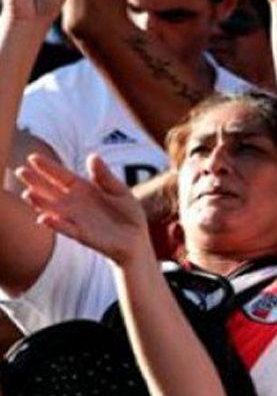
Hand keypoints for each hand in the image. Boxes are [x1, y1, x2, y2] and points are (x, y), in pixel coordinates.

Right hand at [16, 154, 149, 265]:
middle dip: (36, 181)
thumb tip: (93, 156)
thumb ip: (105, 176)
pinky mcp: (82, 235)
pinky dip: (56, 224)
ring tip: (28, 194)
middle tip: (21, 171)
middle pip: (51, 190)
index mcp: (83, 188)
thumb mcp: (119, 190)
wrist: (136, 239)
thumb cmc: (127, 213)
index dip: (48, 167)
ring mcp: (75, 219)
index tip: (33, 157)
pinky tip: (44, 218)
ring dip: (41, 203)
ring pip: (53, 209)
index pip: (62, 175)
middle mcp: (74, 203)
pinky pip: (66, 229)